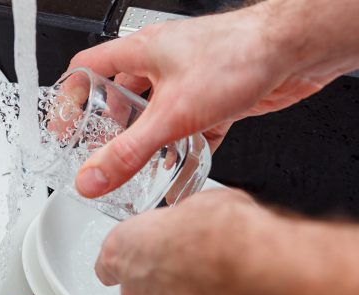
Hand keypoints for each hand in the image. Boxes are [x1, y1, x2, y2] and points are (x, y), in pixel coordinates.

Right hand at [69, 7, 338, 197]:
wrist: (294, 52)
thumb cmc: (238, 56)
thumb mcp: (170, 115)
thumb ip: (128, 151)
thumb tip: (92, 177)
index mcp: (139, 54)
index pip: (86, 70)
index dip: (69, 100)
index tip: (64, 130)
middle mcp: (162, 65)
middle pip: (121, 99)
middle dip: (112, 132)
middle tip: (104, 160)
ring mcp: (189, 81)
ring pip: (157, 116)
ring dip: (149, 144)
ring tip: (141, 171)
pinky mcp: (216, 99)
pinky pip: (190, 128)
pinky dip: (185, 150)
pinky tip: (186, 169)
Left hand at [95, 188, 272, 294]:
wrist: (256, 274)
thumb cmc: (222, 235)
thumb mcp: (201, 203)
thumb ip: (187, 216)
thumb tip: (201, 214)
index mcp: (124, 249)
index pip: (108, 258)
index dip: (129, 251)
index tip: (141, 245)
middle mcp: (135, 288)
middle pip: (136, 283)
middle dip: (160, 271)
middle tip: (187, 253)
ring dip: (183, 291)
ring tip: (214, 271)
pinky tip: (227, 289)